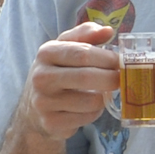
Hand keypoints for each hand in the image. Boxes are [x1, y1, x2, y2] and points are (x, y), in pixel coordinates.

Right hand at [21, 22, 120, 139]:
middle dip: (111, 78)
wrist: (33, 109)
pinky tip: (88, 107)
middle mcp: (41, 77)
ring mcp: (44, 102)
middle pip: (87, 77)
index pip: (83, 53)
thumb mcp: (64, 48)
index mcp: (46, 53)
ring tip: (101, 93)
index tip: (120, 61)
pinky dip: (94, 113)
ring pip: (91, 101)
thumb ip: (86, 35)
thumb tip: (108, 31)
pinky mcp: (51, 122)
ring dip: (103, 98)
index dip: (107, 58)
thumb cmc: (56, 72)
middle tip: (121, 78)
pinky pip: (87, 118)